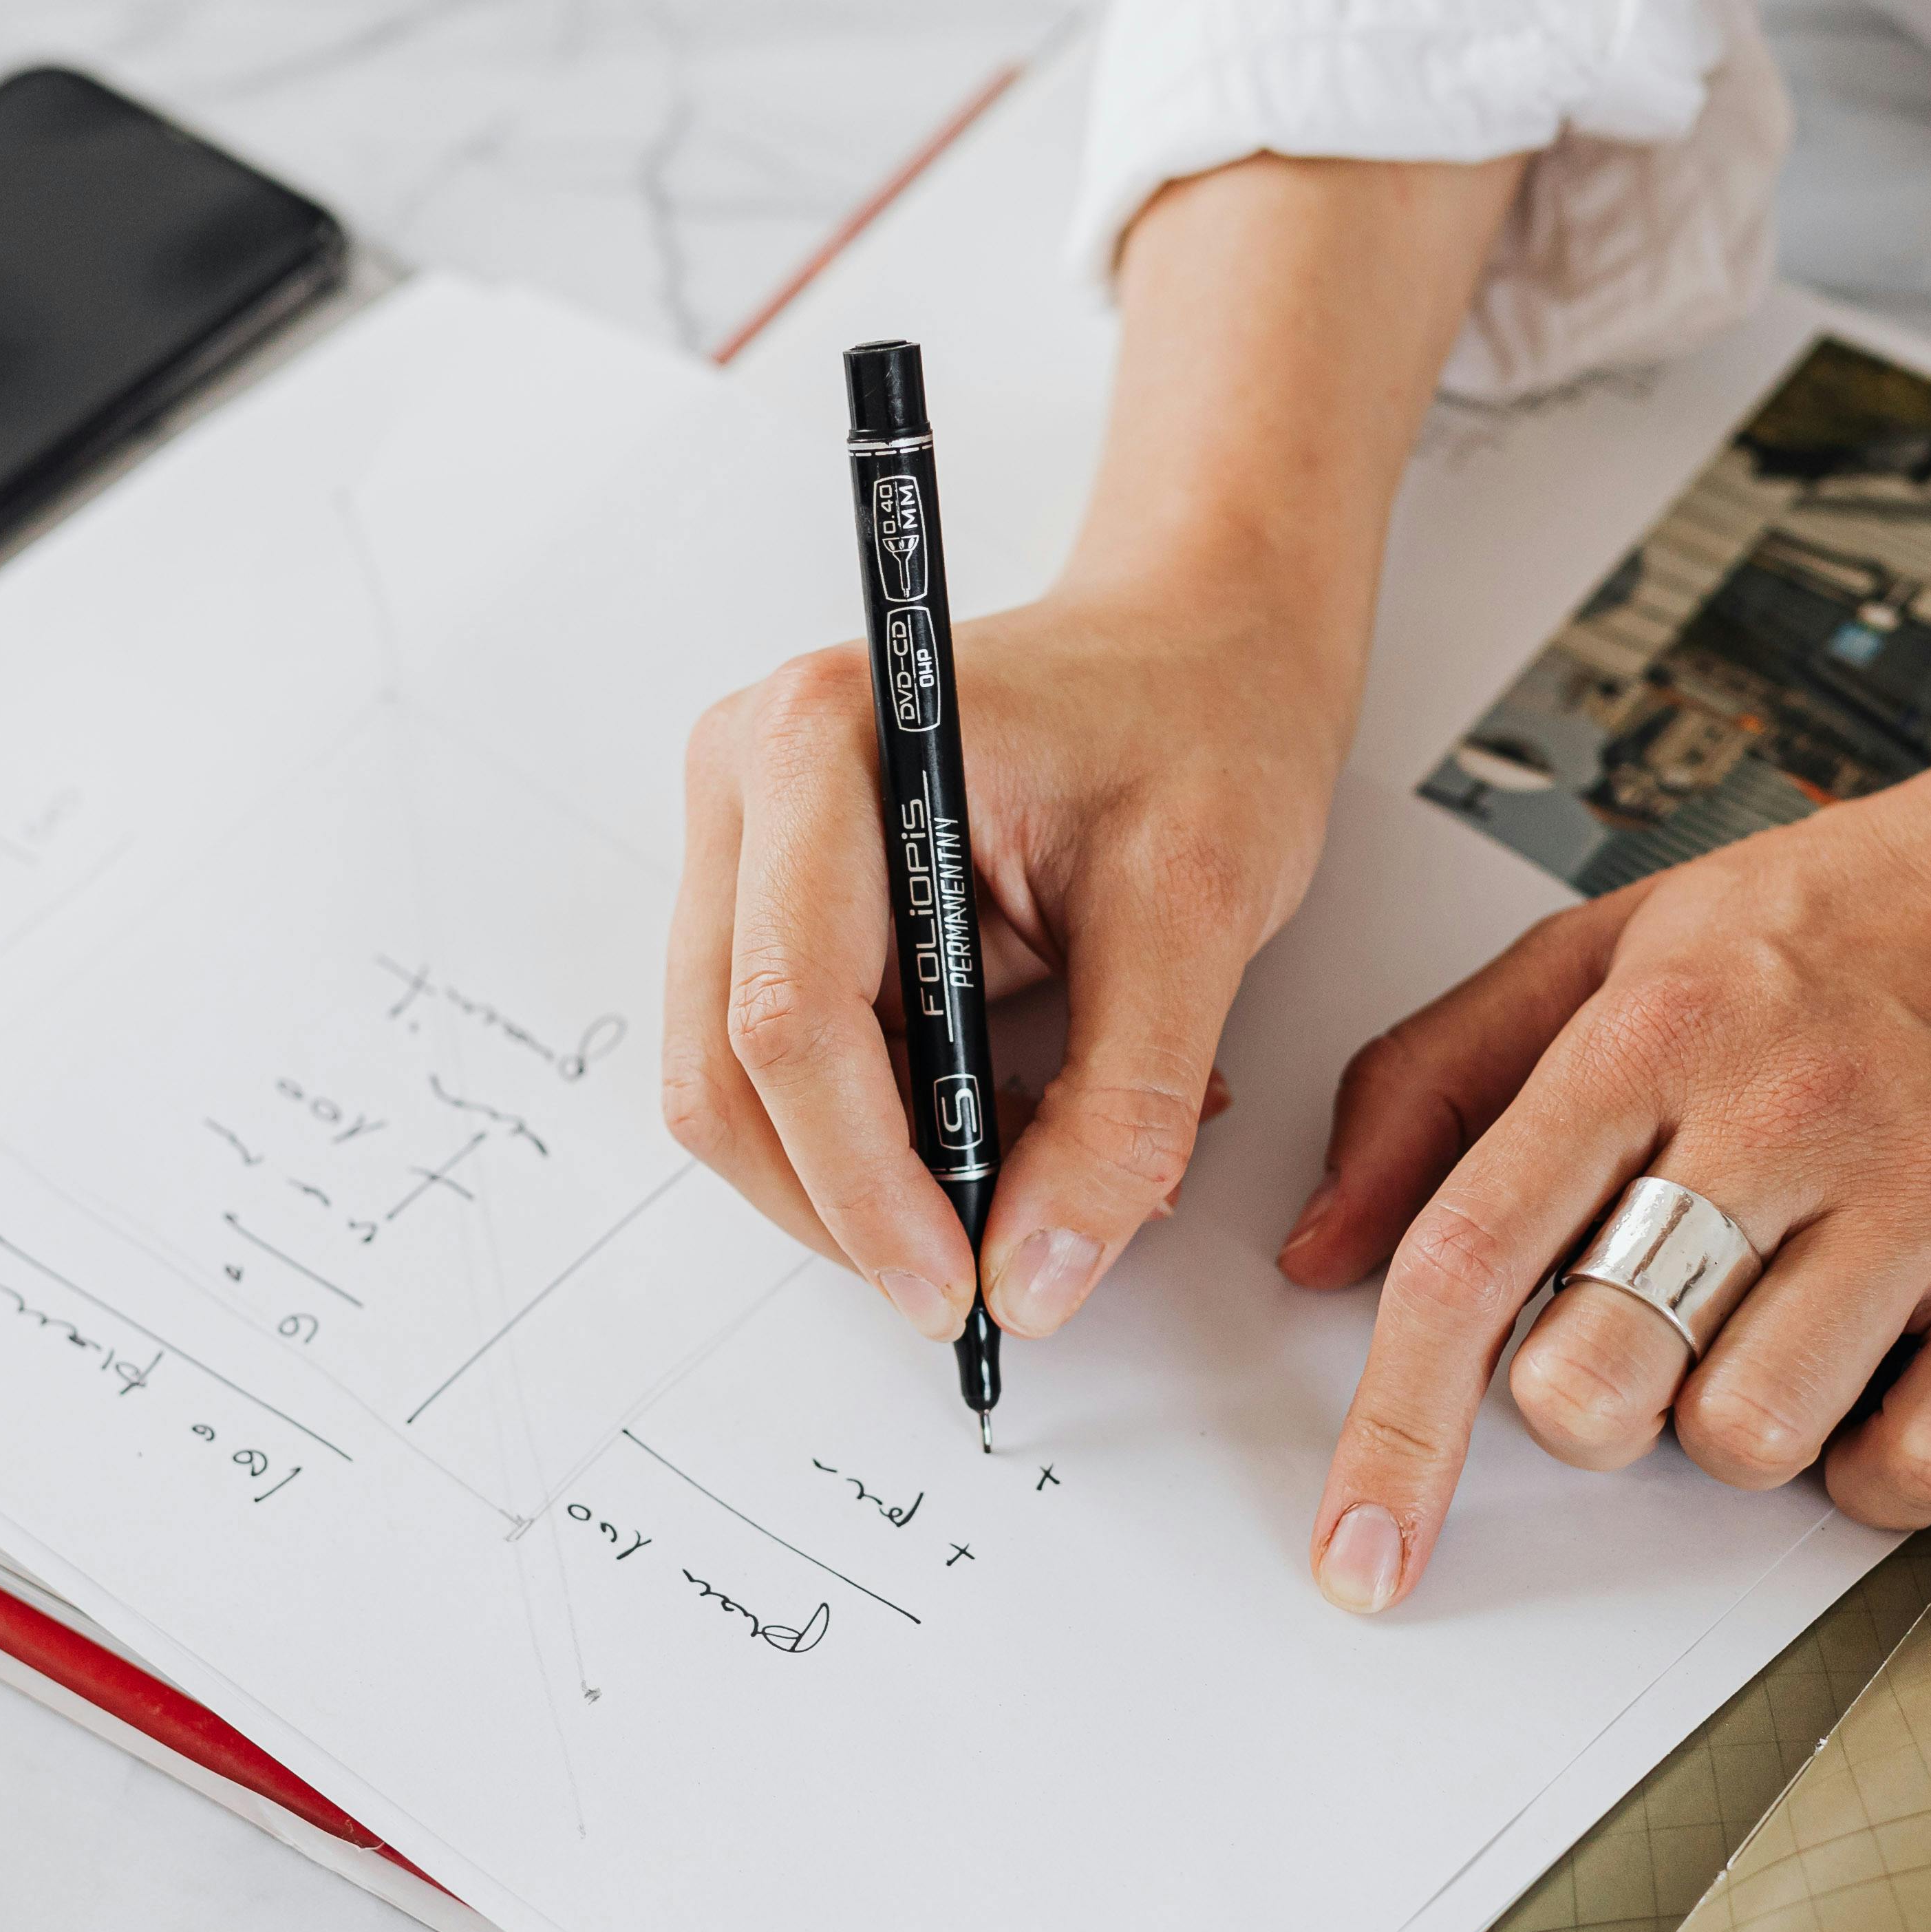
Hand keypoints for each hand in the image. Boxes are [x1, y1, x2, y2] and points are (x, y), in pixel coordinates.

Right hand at [666, 575, 1354, 1337]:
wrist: (1200, 641)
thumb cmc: (1202, 719)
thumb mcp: (1199, 911)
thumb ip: (1123, 1108)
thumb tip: (1033, 1279)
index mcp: (829, 743)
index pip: (791, 1016)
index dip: (863, 1183)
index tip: (956, 1290)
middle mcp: (748, 780)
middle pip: (728, 1070)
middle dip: (846, 1206)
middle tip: (975, 1287)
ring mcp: (743, 842)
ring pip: (738, 1088)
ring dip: (861, 1179)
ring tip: (1017, 1180)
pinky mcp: (769, 898)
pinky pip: (784, 1065)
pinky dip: (878, 1134)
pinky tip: (989, 1123)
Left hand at [1276, 662, 1930, 1610]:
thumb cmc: (1850, 915)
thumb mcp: (1609, 947)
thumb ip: (1432, 1085)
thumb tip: (1318, 1249)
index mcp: (1650, 1035)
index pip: (1466, 1260)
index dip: (1391, 1431)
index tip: (1358, 1542)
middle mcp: (1781, 1115)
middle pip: (1595, 1380)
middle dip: (1583, 1407)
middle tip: (1636, 1335)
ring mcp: (1922, 1198)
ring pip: (1745, 1437)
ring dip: (1732, 1428)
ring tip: (1773, 1325)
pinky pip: (1918, 1465)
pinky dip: (1875, 1468)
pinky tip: (1873, 1378)